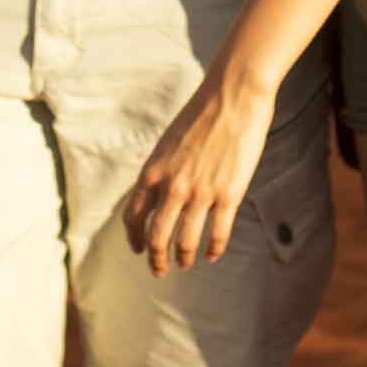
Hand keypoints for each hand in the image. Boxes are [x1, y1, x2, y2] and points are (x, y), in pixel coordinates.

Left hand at [119, 66, 275, 275]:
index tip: (139, 250)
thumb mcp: (169, 142)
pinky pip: (217, 234)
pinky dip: (213, 250)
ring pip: (185, 242)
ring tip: (186, 264)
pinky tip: (212, 255)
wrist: (233, 95)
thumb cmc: (202, 113)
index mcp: (153, 170)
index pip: (134, 216)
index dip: (135, 238)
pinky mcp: (228, 195)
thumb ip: (163, 169)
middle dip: (156, 259)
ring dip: (184, 258)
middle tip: (159, 271)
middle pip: (157, 237)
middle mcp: (172, 186)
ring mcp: (201, 192)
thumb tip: (160, 194)